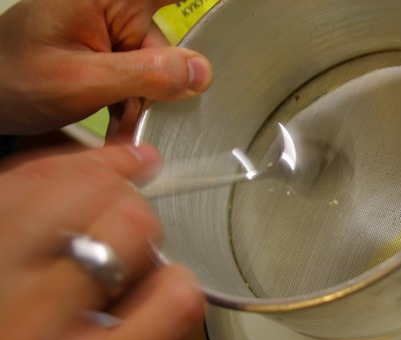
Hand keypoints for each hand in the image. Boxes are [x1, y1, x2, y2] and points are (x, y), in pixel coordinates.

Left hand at [0, 0, 213, 135]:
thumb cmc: (11, 78)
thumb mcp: (82, 81)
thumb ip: (145, 76)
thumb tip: (200, 72)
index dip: (202, 4)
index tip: (238, 11)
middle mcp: (112, 6)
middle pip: (166, 43)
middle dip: (159, 85)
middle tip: (139, 114)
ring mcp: (111, 29)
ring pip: (155, 69)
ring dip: (142, 103)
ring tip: (117, 127)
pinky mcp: (109, 51)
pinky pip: (139, 78)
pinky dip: (132, 105)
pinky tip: (117, 124)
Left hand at [0, 143, 203, 339]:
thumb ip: (154, 335)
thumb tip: (174, 270)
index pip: (175, 297)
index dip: (181, 281)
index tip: (169, 280)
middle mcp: (27, 329)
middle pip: (125, 222)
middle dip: (142, 221)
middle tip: (136, 233)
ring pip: (69, 182)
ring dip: (105, 178)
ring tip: (120, 174)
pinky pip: (17, 178)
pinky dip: (56, 165)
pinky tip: (76, 171)